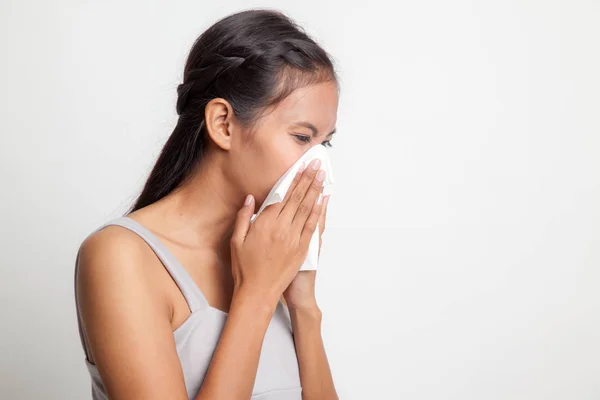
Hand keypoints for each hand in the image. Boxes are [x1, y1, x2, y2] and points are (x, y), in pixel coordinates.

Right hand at [230, 159, 326, 309]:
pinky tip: (323, 200)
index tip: (301, 166)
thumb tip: (251, 198)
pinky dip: (319, 211)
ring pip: (307, 209)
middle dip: (308, 179)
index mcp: (265, 224)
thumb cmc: (244, 268)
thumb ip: (244, 217)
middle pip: (297, 198)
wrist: (258, 293)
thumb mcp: (236, 241)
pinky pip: (312, 226)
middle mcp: (282, 229)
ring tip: (322, 176)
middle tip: (317, 164)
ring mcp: (294, 239)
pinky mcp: (302, 249)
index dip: (293, 179)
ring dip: (316, 190)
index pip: (283, 195)